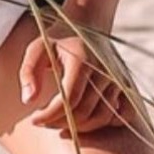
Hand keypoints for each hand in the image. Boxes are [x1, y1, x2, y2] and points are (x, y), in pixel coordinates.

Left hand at [19, 16, 129, 133]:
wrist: (87, 26)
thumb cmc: (56, 41)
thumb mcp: (36, 49)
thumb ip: (29, 72)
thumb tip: (28, 100)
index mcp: (82, 60)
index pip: (68, 100)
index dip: (50, 116)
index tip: (34, 120)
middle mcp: (104, 70)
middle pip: (84, 112)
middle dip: (59, 123)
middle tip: (43, 121)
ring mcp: (117, 79)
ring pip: (101, 117)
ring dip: (78, 127)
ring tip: (59, 121)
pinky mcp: (125, 85)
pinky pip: (122, 115)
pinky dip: (104, 123)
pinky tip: (84, 120)